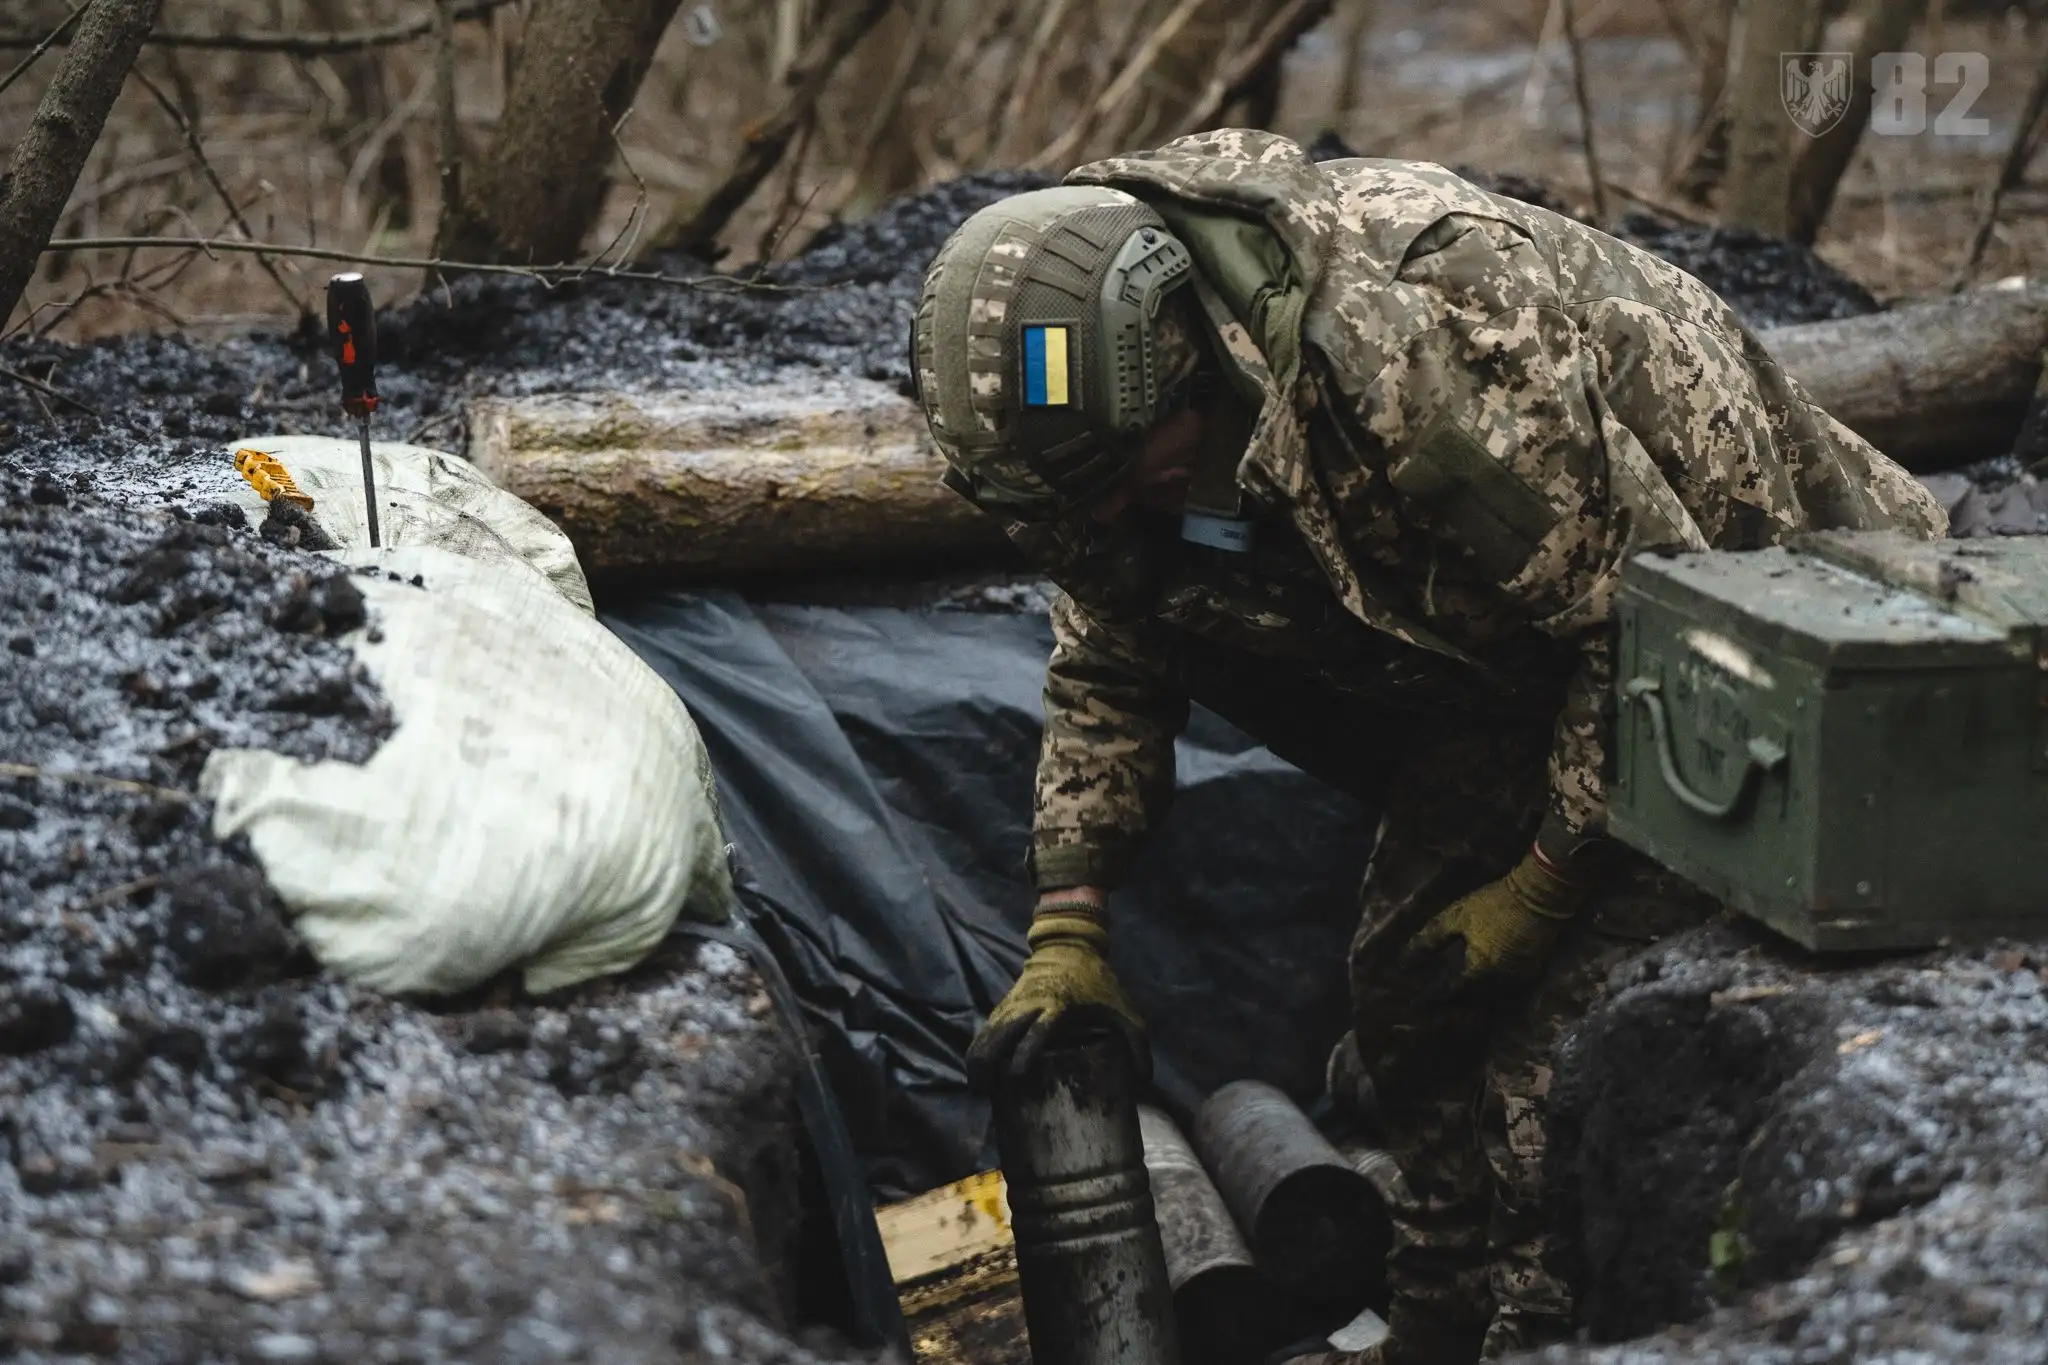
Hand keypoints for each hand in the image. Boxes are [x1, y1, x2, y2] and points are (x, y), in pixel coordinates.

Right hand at [966, 895, 1147, 1089]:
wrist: (1069, 946)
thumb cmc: (1098, 983)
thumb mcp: (1124, 1010)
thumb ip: (1137, 1043)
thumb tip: (1144, 1080)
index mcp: (1059, 1006)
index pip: (1038, 1030)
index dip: (1025, 1052)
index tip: (1015, 1075)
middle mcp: (1030, 1004)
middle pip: (1001, 1032)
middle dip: (988, 1060)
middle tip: (983, 1091)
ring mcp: (1014, 1003)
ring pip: (987, 1030)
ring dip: (978, 1056)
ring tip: (977, 1086)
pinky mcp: (1005, 1003)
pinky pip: (986, 1026)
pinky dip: (979, 1046)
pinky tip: (978, 1068)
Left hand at [1352, 846, 1587, 1089]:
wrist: (1540, 896)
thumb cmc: (1493, 904)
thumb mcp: (1457, 916)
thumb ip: (1431, 939)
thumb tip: (1406, 959)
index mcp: (1480, 970)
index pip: (1451, 991)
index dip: (1433, 997)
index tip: (1417, 1003)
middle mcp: (1500, 981)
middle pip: (1474, 998)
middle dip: (1455, 1001)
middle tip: (1437, 1002)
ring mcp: (1519, 977)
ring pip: (1492, 995)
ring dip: (1475, 996)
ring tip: (1459, 995)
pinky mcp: (1532, 970)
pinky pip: (1507, 987)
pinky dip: (1493, 987)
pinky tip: (1484, 980)